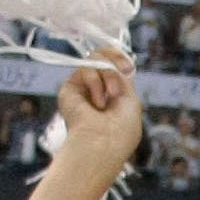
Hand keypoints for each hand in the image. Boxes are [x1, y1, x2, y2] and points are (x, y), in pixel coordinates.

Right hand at [52, 53, 143, 178]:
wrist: (103, 143)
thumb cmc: (121, 131)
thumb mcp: (130, 100)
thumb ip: (122, 79)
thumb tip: (119, 64)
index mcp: (112, 94)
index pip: (113, 64)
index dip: (120, 58)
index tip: (128, 68)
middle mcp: (96, 89)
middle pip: (103, 55)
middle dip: (115, 60)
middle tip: (123, 71)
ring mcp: (82, 88)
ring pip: (95, 59)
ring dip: (109, 76)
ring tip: (110, 96)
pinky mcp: (69, 89)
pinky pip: (85, 69)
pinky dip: (95, 83)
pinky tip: (97, 103)